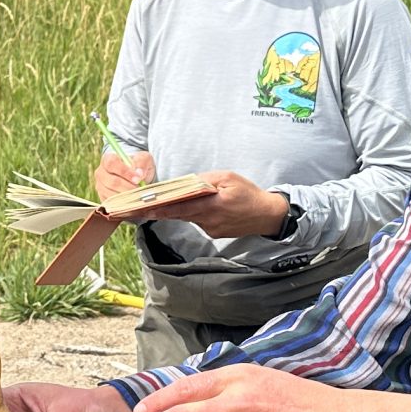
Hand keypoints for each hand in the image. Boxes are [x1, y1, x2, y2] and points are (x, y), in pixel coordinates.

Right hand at [92, 147, 156, 203]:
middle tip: (140, 189)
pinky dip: (124, 203)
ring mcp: (100, 186)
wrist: (136, 177)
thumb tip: (139, 173)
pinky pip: (112, 204)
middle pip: (112, 182)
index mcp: (108, 159)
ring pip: (112, 194)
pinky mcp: (103, 198)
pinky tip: (132, 200)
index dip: (124, 171)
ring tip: (137, 194)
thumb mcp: (144, 159)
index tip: (137, 178)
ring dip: (127, 196)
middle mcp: (101, 172)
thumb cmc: (138, 166)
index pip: (111, 163)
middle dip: (129, 187)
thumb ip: (142, 162)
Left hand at [153, 170, 290, 238]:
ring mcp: (211, 229)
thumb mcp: (229, 178)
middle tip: (144, 206)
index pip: (182, 208)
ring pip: (189, 217)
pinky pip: (198, 221)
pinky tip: (203, 206)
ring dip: (181, 209)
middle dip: (164, 209)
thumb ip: (206, 180)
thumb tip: (188, 182)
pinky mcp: (214, 233)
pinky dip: (195, 213)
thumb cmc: (248, 193)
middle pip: (181, 214)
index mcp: (213, 205)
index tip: (147, 209)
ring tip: (172, 201)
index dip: (164, 209)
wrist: (266, 215)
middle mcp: (210, 220)